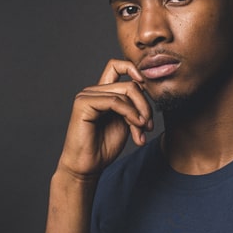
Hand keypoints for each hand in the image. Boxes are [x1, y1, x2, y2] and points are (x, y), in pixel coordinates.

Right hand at [57, 59, 153, 178]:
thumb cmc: (103, 147)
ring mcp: (86, 96)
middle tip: (149, 125)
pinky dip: (130, 113)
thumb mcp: (125, 122)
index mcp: (102, 93)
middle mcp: (93, 91)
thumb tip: (145, 88)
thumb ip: (133, 105)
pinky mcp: (83, 104)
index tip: (147, 86)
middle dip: (145, 105)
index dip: (134, 70)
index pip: (117, 66)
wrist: (88, 166)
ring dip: (140, 112)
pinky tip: (136, 127)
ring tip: (142, 131)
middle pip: (129, 84)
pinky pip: (115, 101)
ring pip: (125, 91)